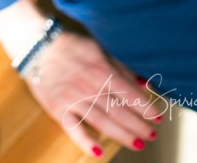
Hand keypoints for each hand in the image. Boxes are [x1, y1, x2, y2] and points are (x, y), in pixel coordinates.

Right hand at [24, 30, 160, 156]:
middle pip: (119, 111)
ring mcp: (72, 98)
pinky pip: (73, 129)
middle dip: (138, 125)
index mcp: (100, 68)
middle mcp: (88, 85)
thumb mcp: (99, 49)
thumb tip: (145, 83)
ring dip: (122, 135)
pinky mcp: (58, 108)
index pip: (129, 94)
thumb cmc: (72, 46)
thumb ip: (122, 67)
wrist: (37, 45)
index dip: (146, 108)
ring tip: (138, 143)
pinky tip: (99, 152)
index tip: (158, 118)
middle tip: (152, 134)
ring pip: (102, 122)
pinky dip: (86, 142)